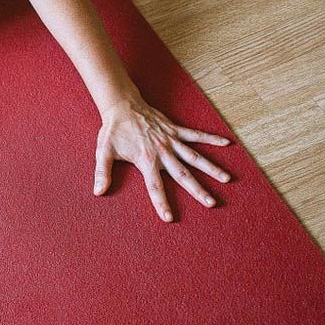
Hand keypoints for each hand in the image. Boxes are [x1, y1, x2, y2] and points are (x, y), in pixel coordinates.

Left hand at [94, 96, 233, 221]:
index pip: (154, 187)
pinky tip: (227, 144)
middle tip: (211, 203)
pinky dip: (211, 138)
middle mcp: (162, 152)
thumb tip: (98, 192)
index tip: (169, 218)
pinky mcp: (175, 129)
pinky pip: (196, 134)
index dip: (161, 203)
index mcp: (145, 160)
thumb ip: (102, 172)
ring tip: (227, 179)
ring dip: (211, 168)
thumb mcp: (103, 152)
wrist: (121, 106)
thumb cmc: (113, 131)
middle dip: (197, 190)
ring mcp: (170, 140)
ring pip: (195, 156)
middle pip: (182, 174)